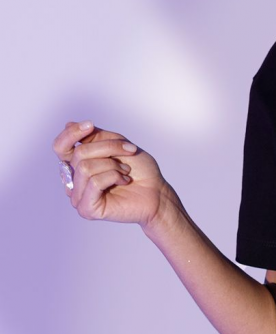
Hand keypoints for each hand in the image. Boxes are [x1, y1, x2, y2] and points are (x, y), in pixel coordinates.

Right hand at [52, 119, 172, 227]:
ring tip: (126, 171)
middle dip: (109, 148)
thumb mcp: (118, 144)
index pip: (60, 147)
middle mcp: (74, 182)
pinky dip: (113, 176)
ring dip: (113, 165)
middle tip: (129, 152)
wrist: (157, 192)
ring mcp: (79, 197)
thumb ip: (94, 136)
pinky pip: (94, 182)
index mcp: (78, 166)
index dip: (71, 134)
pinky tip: (124, 181)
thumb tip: (68, 124)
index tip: (89, 124)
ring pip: (85, 167)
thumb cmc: (140, 171)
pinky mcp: (87, 209)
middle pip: (79, 153)